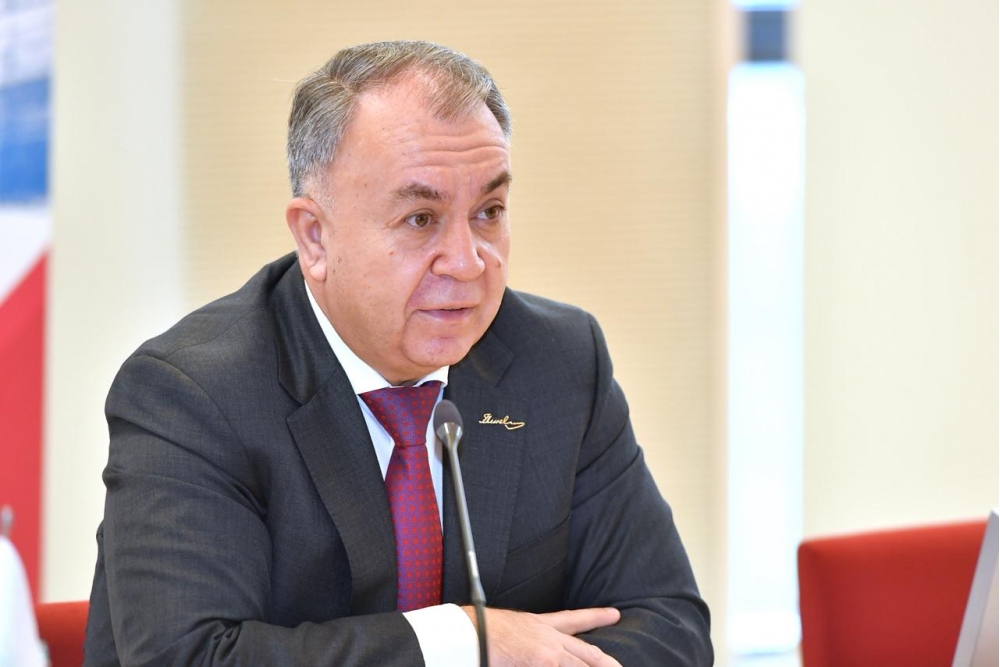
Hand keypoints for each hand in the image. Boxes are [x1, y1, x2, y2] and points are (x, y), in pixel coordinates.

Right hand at [462, 606, 622, 666]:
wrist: (468, 632)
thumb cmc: (478, 631)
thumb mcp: (508, 630)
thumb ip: (524, 637)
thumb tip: (530, 651)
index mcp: (537, 624)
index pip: (572, 619)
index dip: (595, 617)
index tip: (613, 614)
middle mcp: (548, 637)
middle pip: (587, 650)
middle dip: (606, 661)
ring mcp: (549, 653)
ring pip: (584, 663)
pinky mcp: (544, 661)